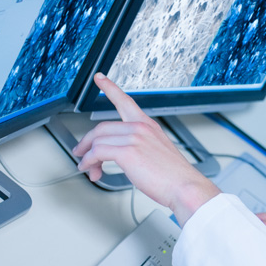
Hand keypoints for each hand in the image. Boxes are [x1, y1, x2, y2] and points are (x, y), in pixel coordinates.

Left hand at [72, 74, 218, 225]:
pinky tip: (91, 170)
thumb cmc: (173, 176)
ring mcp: (134, 138)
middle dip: (87, 143)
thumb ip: (138, 147)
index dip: (109, 88)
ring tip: (90, 169)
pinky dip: (89, 163)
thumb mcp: (157, 152)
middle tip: (81, 153)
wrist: (184, 187)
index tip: (100, 78)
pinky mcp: (127, 152)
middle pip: (101, 128)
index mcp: (148, 126)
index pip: (125, 101)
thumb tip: (117, 155)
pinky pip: (97, 153)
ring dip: (88, 157)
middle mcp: (140, 128)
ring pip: (97, 142)